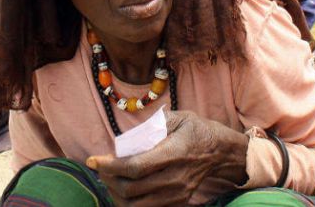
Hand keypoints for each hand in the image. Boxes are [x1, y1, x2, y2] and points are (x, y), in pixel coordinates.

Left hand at [86, 110, 247, 206]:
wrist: (221, 152)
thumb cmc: (197, 130)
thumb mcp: (179, 117)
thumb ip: (153, 124)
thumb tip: (126, 137)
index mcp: (174, 153)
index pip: (135, 167)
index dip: (109, 166)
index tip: (93, 160)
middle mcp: (175, 177)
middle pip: (131, 188)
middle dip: (108, 179)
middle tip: (100, 167)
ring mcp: (177, 194)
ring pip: (135, 205)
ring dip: (116, 194)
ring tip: (109, 179)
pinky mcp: (178, 202)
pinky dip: (129, 202)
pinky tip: (123, 189)